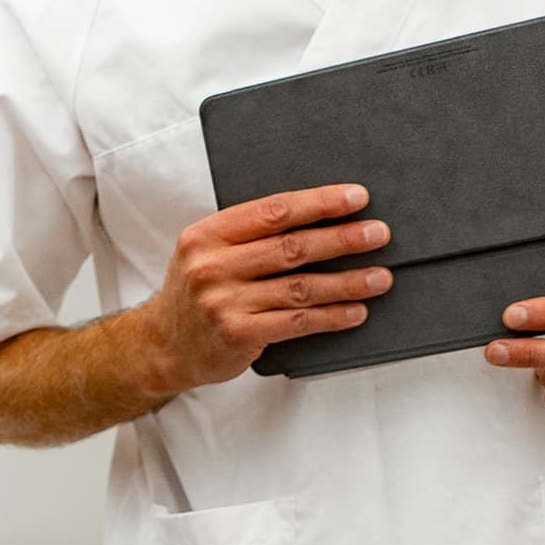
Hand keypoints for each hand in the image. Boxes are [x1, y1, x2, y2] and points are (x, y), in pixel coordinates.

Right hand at [129, 186, 391, 395]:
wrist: (164, 346)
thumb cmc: (198, 293)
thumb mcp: (207, 253)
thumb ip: (249, 236)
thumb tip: (319, 218)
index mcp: (208, 234)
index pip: (272, 211)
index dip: (319, 203)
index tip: (355, 198)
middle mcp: (212, 266)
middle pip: (291, 247)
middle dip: (342, 239)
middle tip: (379, 234)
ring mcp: (224, 302)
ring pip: (300, 287)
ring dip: (347, 282)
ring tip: (381, 277)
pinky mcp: (238, 334)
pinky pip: (297, 322)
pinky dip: (331, 316)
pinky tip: (356, 311)